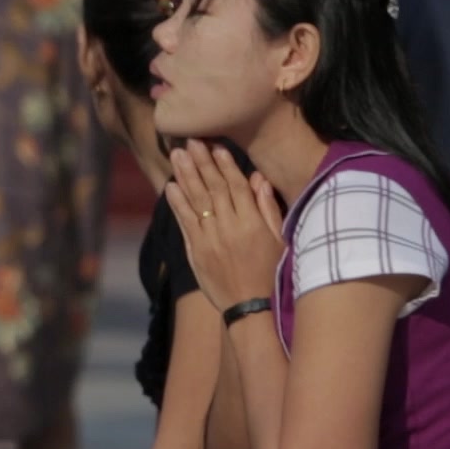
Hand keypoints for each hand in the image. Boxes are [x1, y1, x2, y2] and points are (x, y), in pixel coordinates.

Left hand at [164, 139, 286, 311]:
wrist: (251, 307)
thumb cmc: (271, 273)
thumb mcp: (279, 240)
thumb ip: (268, 208)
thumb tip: (259, 178)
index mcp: (252, 223)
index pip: (236, 187)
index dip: (225, 165)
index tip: (215, 145)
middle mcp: (229, 228)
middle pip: (212, 189)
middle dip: (201, 163)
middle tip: (190, 141)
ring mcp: (210, 240)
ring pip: (196, 202)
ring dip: (185, 176)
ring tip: (177, 155)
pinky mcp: (196, 252)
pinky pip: (185, 223)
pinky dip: (177, 204)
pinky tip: (170, 186)